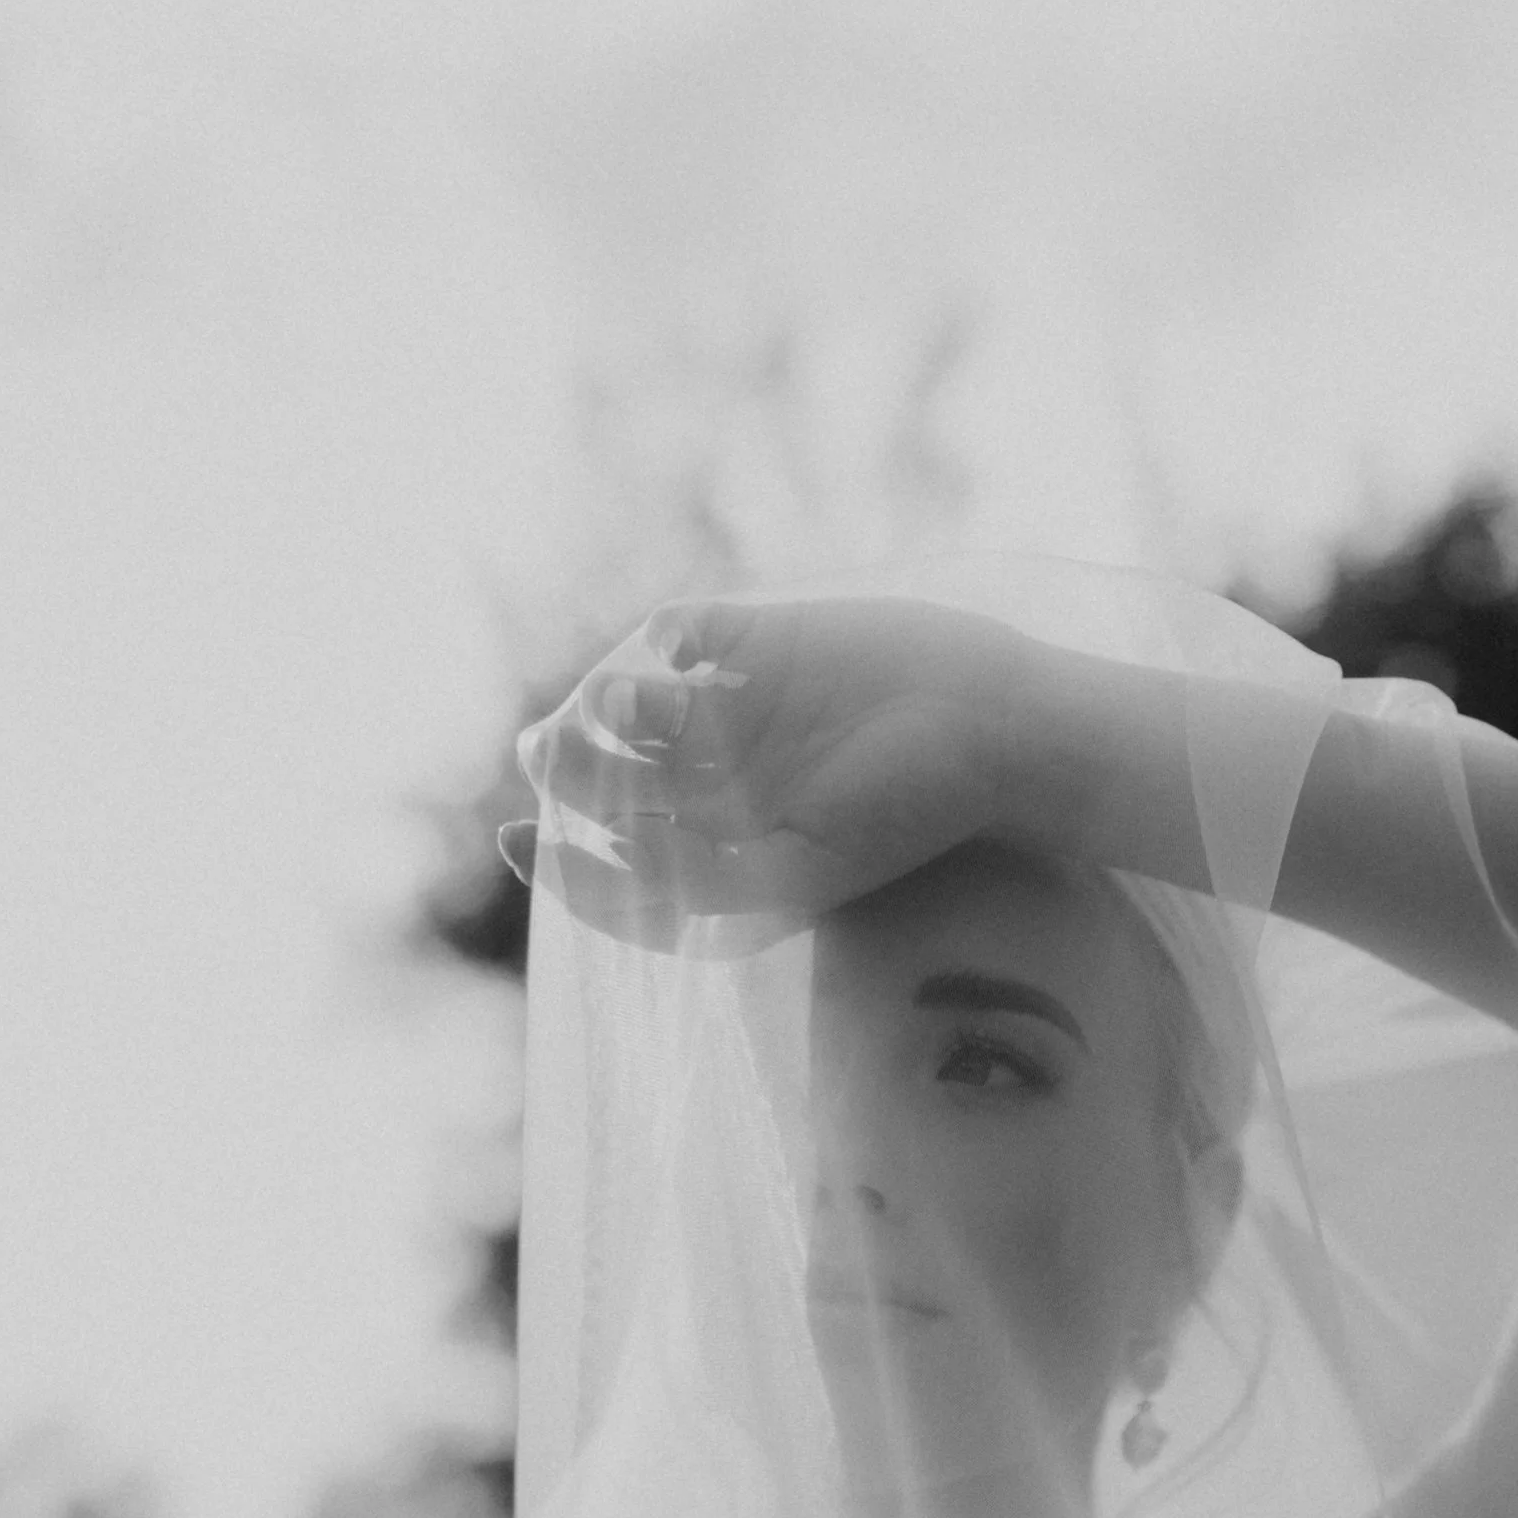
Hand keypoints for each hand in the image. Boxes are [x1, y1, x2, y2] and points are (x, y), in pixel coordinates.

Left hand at [501, 596, 1036, 950]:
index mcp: (725, 851)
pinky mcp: (760, 638)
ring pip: (635, 707)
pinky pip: (686, 633)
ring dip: (607, 705)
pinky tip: (674, 650)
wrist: (995, 731)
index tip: (521, 840)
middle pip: (610, 778)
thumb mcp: (794, 876)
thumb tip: (595, 856)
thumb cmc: (905, 815)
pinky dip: (666, 638)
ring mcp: (734, 706)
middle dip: (567, 768)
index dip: (558, 860)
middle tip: (542, 756)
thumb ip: (693, 884)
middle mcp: (719, 783)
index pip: (616, 861)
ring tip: (612, 705)